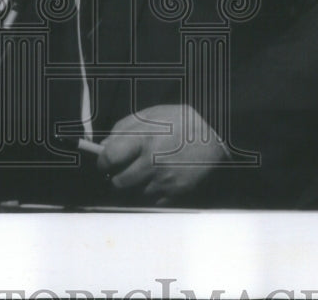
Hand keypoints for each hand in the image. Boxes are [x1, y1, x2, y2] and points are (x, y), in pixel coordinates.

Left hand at [96, 104, 228, 204]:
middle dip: (117, 176)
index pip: (109, 158)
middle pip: (118, 182)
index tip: (104, 161)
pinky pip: (151, 202)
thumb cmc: (180, 123)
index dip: (102, 161)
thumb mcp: (150, 115)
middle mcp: (153, 163)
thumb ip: (123, 129)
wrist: (216, 138)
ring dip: (134, 186)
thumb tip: (103, 147)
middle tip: (123, 168)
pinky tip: (158, 179)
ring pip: (133, 194)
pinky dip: (150, 193)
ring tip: (144, 171)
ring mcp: (164, 181)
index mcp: (144, 139)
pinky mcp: (175, 194)